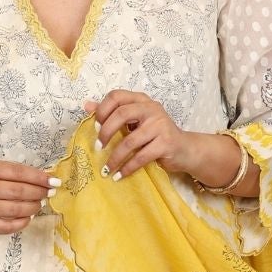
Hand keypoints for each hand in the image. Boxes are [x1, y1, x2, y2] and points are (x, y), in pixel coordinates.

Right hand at [0, 157, 60, 233]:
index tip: (54, 181)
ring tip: (40, 204)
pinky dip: (24, 222)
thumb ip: (15, 172)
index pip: (17, 172)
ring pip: (15, 209)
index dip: (38, 177)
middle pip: (17, 191)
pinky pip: (9, 226)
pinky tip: (29, 216)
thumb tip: (46, 178)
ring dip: (33, 207)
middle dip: (38, 193)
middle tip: (49, 193)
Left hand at [83, 92, 216, 182]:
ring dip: (115, 157)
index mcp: (141, 100)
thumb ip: (113, 114)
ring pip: (130, 141)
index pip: (116, 96)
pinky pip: (141, 157)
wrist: (184, 150)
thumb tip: (87, 106)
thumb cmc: (156, 135)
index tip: (95, 127)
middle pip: (121, 114)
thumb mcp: (135, 122)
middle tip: (98, 147)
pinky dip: (128, 168)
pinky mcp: (166, 143)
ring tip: (107, 169)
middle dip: (105, 132)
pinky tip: (120, 175)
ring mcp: (160, 125)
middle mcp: (152, 108)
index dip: (102, 110)